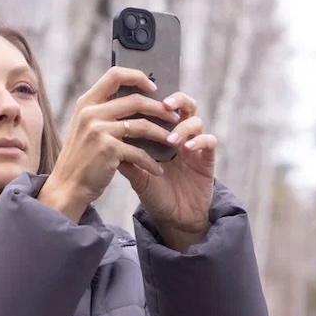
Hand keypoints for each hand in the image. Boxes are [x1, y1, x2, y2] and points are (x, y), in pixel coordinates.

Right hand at [40, 67, 181, 221]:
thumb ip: (103, 112)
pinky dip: (151, 162)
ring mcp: (99, 130)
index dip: (138, 77)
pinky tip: (158, 169)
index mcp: (86, 103)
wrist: (67, 186)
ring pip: (142, 125)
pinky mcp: (108, 150)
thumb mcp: (85, 127)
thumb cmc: (81, 159)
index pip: (115, 75)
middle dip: (160, 109)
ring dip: (161, 134)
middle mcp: (91, 113)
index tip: (153, 89)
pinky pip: (139, 152)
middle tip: (174, 117)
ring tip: (173, 141)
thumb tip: (134, 100)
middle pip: (135, 100)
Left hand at [117, 92, 214, 249]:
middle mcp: (181, 135)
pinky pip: (210, 141)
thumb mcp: (136, 175)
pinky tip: (188, 149)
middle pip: (184, 104)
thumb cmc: (155, 194)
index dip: (155, 97)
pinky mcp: (207, 159)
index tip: (142, 95)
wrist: (173, 219)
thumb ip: (125, 156)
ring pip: (196, 120)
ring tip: (171, 140)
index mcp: (163, 134)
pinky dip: (200, 141)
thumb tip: (105, 137)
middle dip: (176, 99)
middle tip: (165, 104)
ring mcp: (195, 146)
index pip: (161, 107)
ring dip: (184, 126)